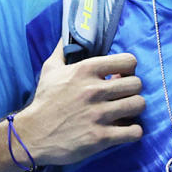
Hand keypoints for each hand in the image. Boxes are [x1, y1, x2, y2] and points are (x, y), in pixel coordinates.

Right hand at [15, 41, 144, 165]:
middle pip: (137, 84)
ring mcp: (99, 114)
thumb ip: (62, 51)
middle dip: (132, 90)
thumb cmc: (44, 101)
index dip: (129, 68)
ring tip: (125, 112)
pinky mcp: (101, 137)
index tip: (122, 75)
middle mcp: (94, 90)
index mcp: (85, 70)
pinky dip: (133, 131)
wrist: (32, 134)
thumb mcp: (50, 70)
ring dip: (134, 109)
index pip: (129, 61)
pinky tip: (124, 129)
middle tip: (123, 95)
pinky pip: (134, 131)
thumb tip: (67, 34)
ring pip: (138, 105)